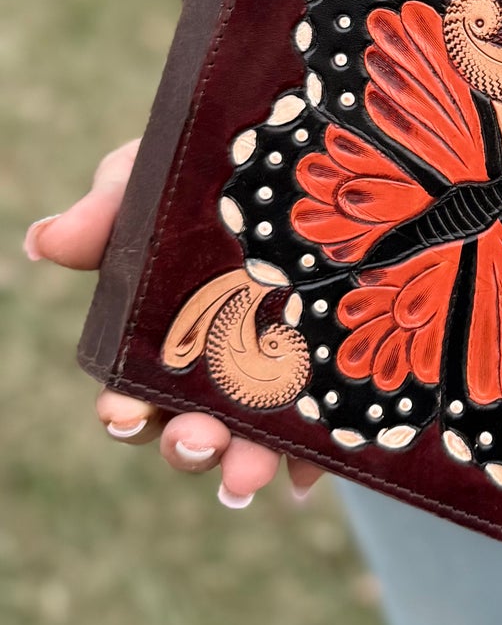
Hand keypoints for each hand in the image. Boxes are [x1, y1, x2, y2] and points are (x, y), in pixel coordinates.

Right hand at [28, 141, 323, 507]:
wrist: (300, 154)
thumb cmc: (202, 182)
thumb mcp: (149, 181)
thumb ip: (104, 212)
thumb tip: (44, 242)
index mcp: (155, 343)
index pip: (132, 396)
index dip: (124, 412)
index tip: (124, 412)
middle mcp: (212, 377)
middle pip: (192, 431)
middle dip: (189, 446)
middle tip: (198, 442)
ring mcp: (274, 383)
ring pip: (252, 443)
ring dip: (245, 463)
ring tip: (248, 470)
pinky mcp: (333, 381)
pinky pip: (325, 433)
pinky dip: (314, 455)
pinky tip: (311, 465)